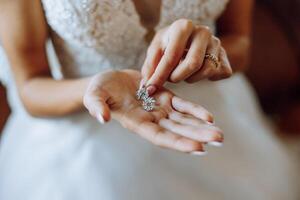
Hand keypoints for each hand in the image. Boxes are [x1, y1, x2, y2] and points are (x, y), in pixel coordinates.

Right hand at [83, 70, 222, 153]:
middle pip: (177, 131)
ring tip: (220, 134)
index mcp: (136, 123)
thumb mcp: (94, 95)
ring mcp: (160, 110)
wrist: (111, 81)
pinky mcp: (165, 97)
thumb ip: (96, 105)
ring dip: (201, 126)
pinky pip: (182, 105)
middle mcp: (151, 120)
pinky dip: (195, 111)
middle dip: (198, 136)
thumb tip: (102, 119)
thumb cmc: (100, 89)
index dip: (178, 142)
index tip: (198, 147)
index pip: (160, 136)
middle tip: (219, 140)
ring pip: (183, 120)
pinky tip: (209, 117)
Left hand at [141, 19, 231, 94]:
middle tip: (170, 78)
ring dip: (190, 79)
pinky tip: (198, 72)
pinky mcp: (225, 56)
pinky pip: (217, 74)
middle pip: (193, 64)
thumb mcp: (156, 50)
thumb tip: (146, 86)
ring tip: (183, 72)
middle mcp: (203, 32)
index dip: (160, 75)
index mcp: (183, 27)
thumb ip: (150, 66)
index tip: (151, 88)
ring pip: (206, 71)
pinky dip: (206, 79)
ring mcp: (217, 44)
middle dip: (177, 77)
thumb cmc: (170, 44)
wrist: (191, 39)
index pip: (172, 55)